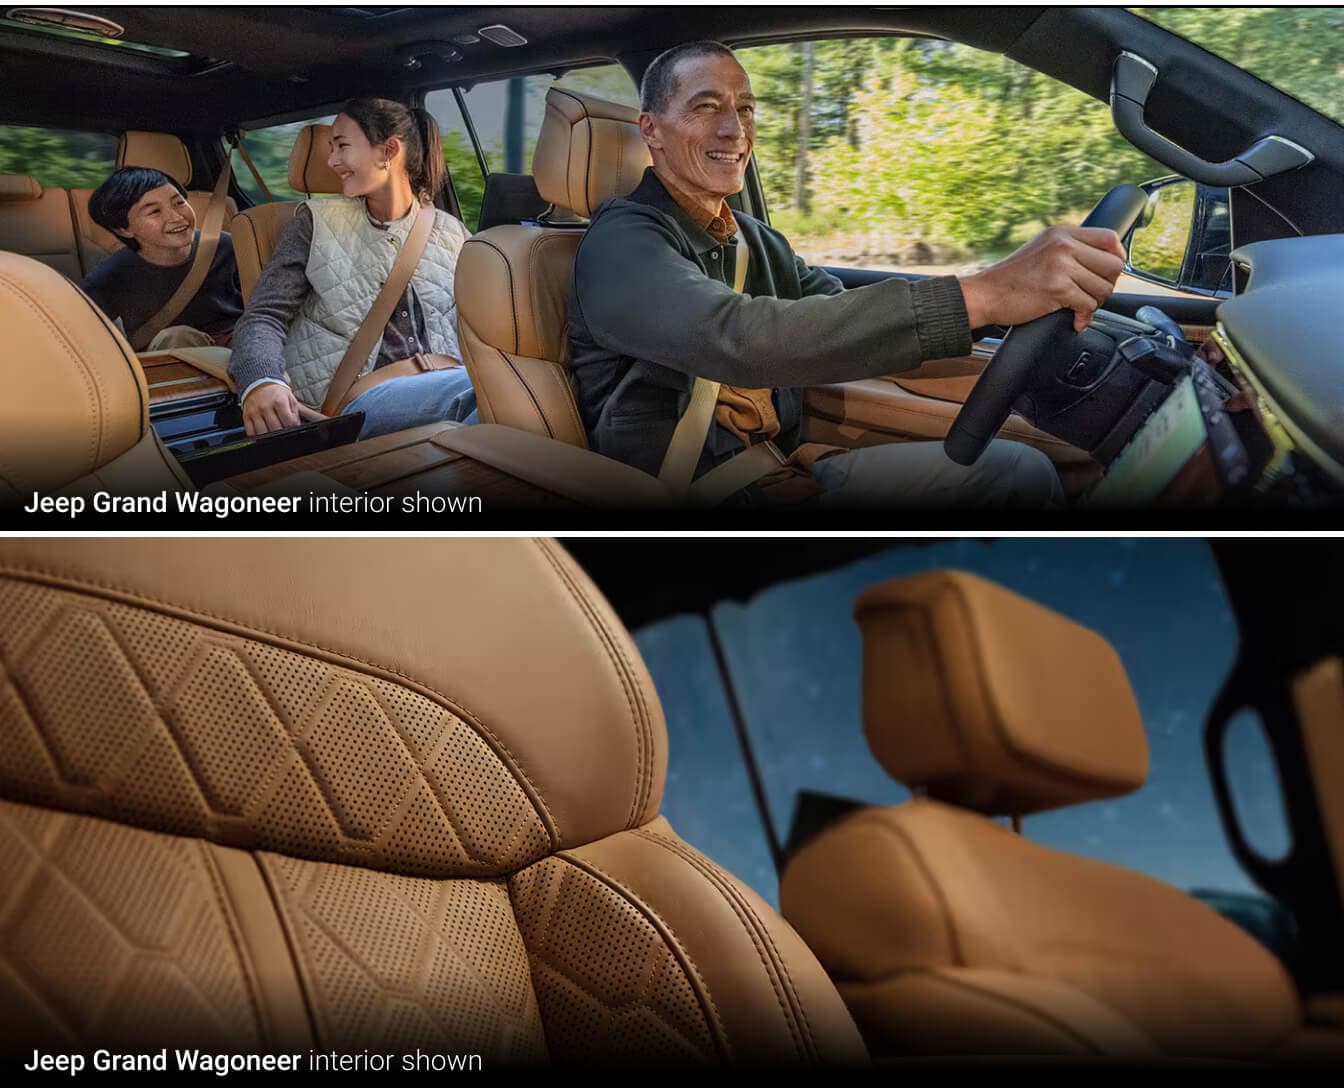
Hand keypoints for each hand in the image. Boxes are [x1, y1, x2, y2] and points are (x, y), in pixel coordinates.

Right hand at [242, 382, 301, 435]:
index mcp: (279, 401)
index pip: (288, 421)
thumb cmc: (275, 392)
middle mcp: (265, 407)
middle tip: (284, 431)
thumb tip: (298, 425)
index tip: (292, 427)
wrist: (257, 382)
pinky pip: (251, 432)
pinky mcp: (246, 416)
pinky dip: (257, 436)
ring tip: (274, 433)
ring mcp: (255, 412)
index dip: (292, 427)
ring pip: (263, 432)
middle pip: (276, 428)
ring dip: (270, 437)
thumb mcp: (289, 397)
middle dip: (282, 433)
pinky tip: (263, 433)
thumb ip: (296, 411)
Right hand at [959, 225, 1127, 333]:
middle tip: (1094, 295)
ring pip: (1103, 288)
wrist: (984, 294)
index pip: (1109, 237)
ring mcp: (1061, 266)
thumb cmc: (1010, 278)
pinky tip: (1074, 320)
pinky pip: (1088, 305)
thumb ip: (1069, 250)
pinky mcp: (1057, 289)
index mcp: (1062, 233)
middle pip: (1112, 264)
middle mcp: (1063, 245)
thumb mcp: (1041, 249)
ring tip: (1080, 307)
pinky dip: (1084, 317)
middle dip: (1108, 285)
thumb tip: (1101, 262)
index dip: (1118, 257)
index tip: (1110, 272)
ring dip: (1095, 303)